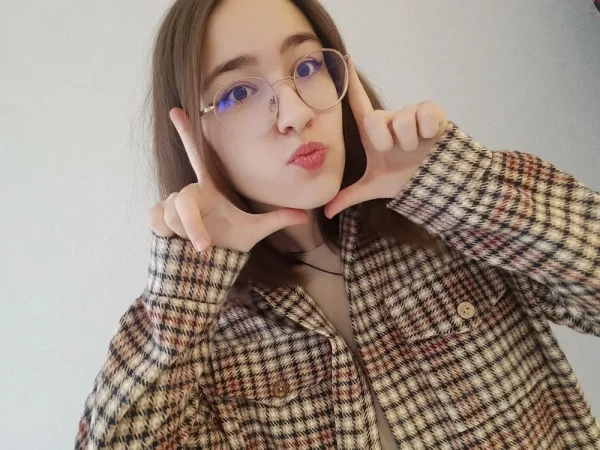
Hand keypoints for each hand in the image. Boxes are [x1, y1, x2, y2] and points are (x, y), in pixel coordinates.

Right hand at [146, 108, 308, 252]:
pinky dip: (169, 235)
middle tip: (204, 247)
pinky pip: (158, 222)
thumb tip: (306, 215)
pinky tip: (177, 241)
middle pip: (182, 199)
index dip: (186, 132)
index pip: (197, 155)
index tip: (176, 109)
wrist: (209, 264)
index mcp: (209, 188)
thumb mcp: (254, 230)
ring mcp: (171, 204)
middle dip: (192, 226)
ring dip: (186, 234)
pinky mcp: (158, 218)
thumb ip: (277, 220)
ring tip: (199, 244)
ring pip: (172, 214)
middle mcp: (189, 192)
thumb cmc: (230, 243)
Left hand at [324, 61, 447, 218]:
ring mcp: (412, 114)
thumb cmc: (403, 178)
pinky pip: (426, 114)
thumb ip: (349, 195)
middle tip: (396, 152)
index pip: (358, 104)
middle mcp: (390, 119)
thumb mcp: (374, 187)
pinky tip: (432, 138)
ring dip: (410, 141)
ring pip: (402, 119)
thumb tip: (327, 212)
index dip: (351, 82)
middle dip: (385, 141)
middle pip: (376, 118)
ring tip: (417, 149)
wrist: (434, 183)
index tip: (344, 57)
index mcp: (374, 132)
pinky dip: (429, 130)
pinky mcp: (433, 113)